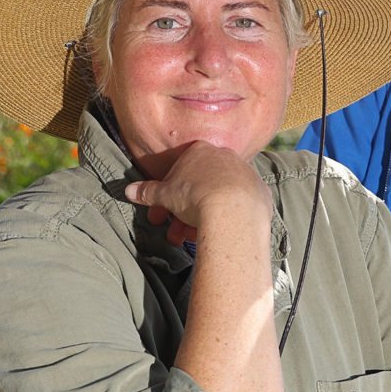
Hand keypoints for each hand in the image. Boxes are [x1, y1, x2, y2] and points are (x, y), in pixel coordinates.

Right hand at [123, 141, 268, 244]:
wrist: (233, 211)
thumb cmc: (195, 198)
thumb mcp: (164, 195)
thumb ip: (147, 191)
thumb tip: (129, 190)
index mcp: (200, 150)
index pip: (178, 174)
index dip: (165, 198)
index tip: (160, 215)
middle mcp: (225, 156)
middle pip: (199, 187)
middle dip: (182, 213)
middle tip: (173, 234)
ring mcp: (246, 173)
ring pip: (219, 197)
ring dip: (203, 219)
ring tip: (191, 241)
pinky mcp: (260, 191)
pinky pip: (240, 205)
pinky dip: (228, 218)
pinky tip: (218, 233)